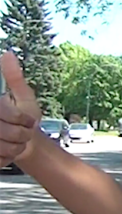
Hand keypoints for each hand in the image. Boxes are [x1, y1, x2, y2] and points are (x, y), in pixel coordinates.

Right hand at [0, 51, 41, 165]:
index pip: (4, 112)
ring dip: (16, 147)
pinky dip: (9, 158)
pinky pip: (0, 159)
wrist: (23, 143)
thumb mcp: (23, 96)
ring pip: (4, 147)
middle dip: (22, 134)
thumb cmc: (22, 119)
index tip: (28, 120)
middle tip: (24, 133)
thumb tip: (8, 54)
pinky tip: (9, 151)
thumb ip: (14, 78)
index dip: (20, 118)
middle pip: (6, 131)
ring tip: (17, 142)